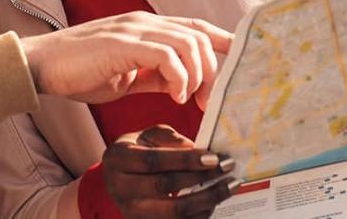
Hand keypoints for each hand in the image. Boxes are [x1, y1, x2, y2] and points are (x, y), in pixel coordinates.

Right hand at [18, 12, 231, 105]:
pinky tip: (177, 95)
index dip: (222, 44)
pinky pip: (166, 54)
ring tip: (194, 100)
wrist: (41, 66)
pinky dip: (179, 76)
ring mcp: (134, 29)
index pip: (196, 28)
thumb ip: (155, 75)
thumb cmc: (78, 71)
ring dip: (200, 74)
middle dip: (216, 68)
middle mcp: (145, 22)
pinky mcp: (123, 42)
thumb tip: (182, 86)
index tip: (238, 69)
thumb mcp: (126, 76)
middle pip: (200, 34)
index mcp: (147, 27)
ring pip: (189, 41)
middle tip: (214, 100)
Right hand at [103, 125, 238, 217]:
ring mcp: (131, 211)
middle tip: (227, 168)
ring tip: (229, 186)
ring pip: (174, 211)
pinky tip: (215, 201)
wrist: (119, 177)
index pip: (154, 161)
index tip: (213, 158)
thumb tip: (198, 149)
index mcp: (117, 159)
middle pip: (165, 186)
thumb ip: (170, 139)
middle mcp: (119, 188)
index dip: (185, 160)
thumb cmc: (138, 151)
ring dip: (207, 199)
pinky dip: (201, 214)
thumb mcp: (148, 136)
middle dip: (201, 178)